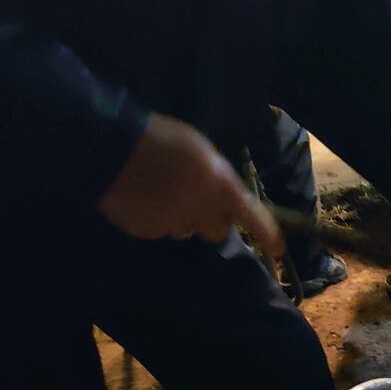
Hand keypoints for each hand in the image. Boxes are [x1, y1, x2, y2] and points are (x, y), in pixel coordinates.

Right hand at [97, 113, 282, 255]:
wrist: (112, 147)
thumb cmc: (162, 139)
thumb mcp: (202, 150)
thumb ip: (217, 177)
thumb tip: (220, 190)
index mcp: (222, 189)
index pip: (254, 218)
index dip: (268, 235)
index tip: (278, 250)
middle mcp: (203, 212)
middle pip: (218, 231)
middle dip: (211, 220)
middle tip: (196, 201)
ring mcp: (173, 224)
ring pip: (186, 230)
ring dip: (182, 218)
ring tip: (162, 194)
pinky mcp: (147, 231)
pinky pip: (159, 230)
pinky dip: (155, 219)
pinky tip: (143, 199)